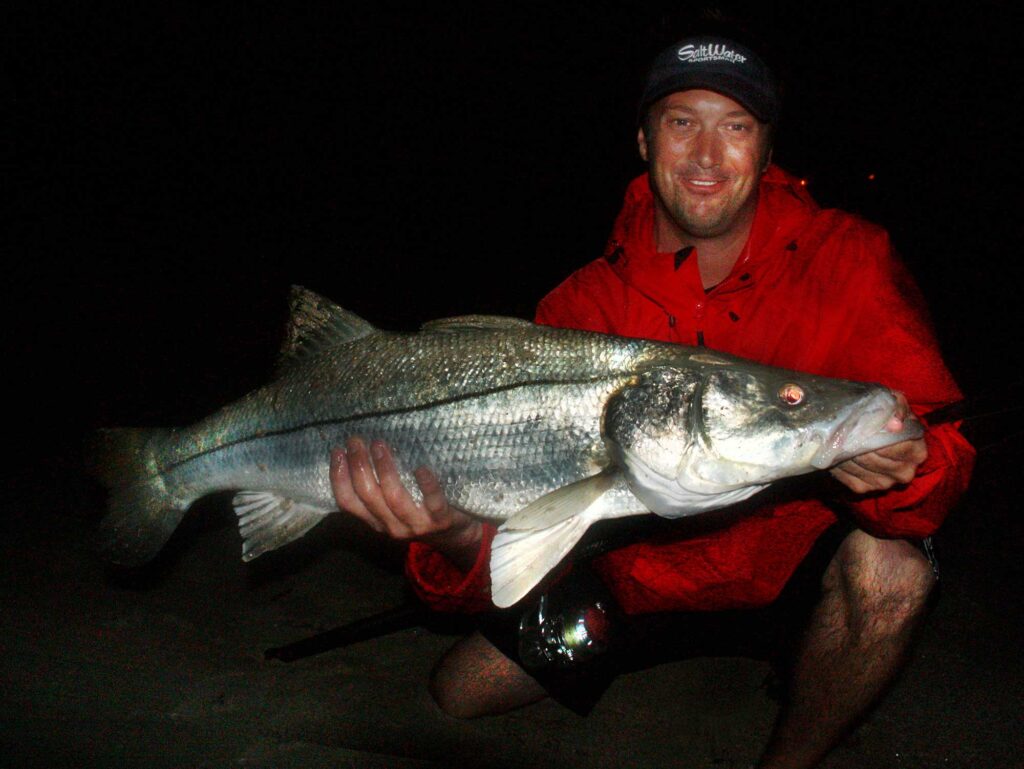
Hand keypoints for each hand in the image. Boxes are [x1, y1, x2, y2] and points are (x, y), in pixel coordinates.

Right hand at [330, 437, 482, 568]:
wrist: (456, 535)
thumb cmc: (420, 511)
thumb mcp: (392, 507)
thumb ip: (377, 490)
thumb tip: (357, 454)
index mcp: (376, 521)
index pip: (348, 503)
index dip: (339, 477)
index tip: (337, 452)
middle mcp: (391, 525)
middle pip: (369, 496)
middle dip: (359, 466)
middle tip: (356, 440)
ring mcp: (416, 524)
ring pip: (394, 497)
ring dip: (385, 469)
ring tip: (379, 445)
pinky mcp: (440, 519)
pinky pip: (432, 501)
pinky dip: (426, 484)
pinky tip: (421, 467)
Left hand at [829, 392, 927, 493]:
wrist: (876, 430)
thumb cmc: (887, 413)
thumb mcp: (895, 401)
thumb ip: (898, 408)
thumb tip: (895, 424)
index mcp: (917, 452)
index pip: (894, 447)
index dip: (877, 434)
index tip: (862, 422)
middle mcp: (904, 472)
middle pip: (873, 458)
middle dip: (857, 442)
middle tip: (844, 429)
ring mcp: (884, 483)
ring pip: (857, 467)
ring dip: (844, 452)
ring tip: (839, 437)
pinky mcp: (863, 488)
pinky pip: (845, 476)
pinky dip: (837, 462)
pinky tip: (836, 450)